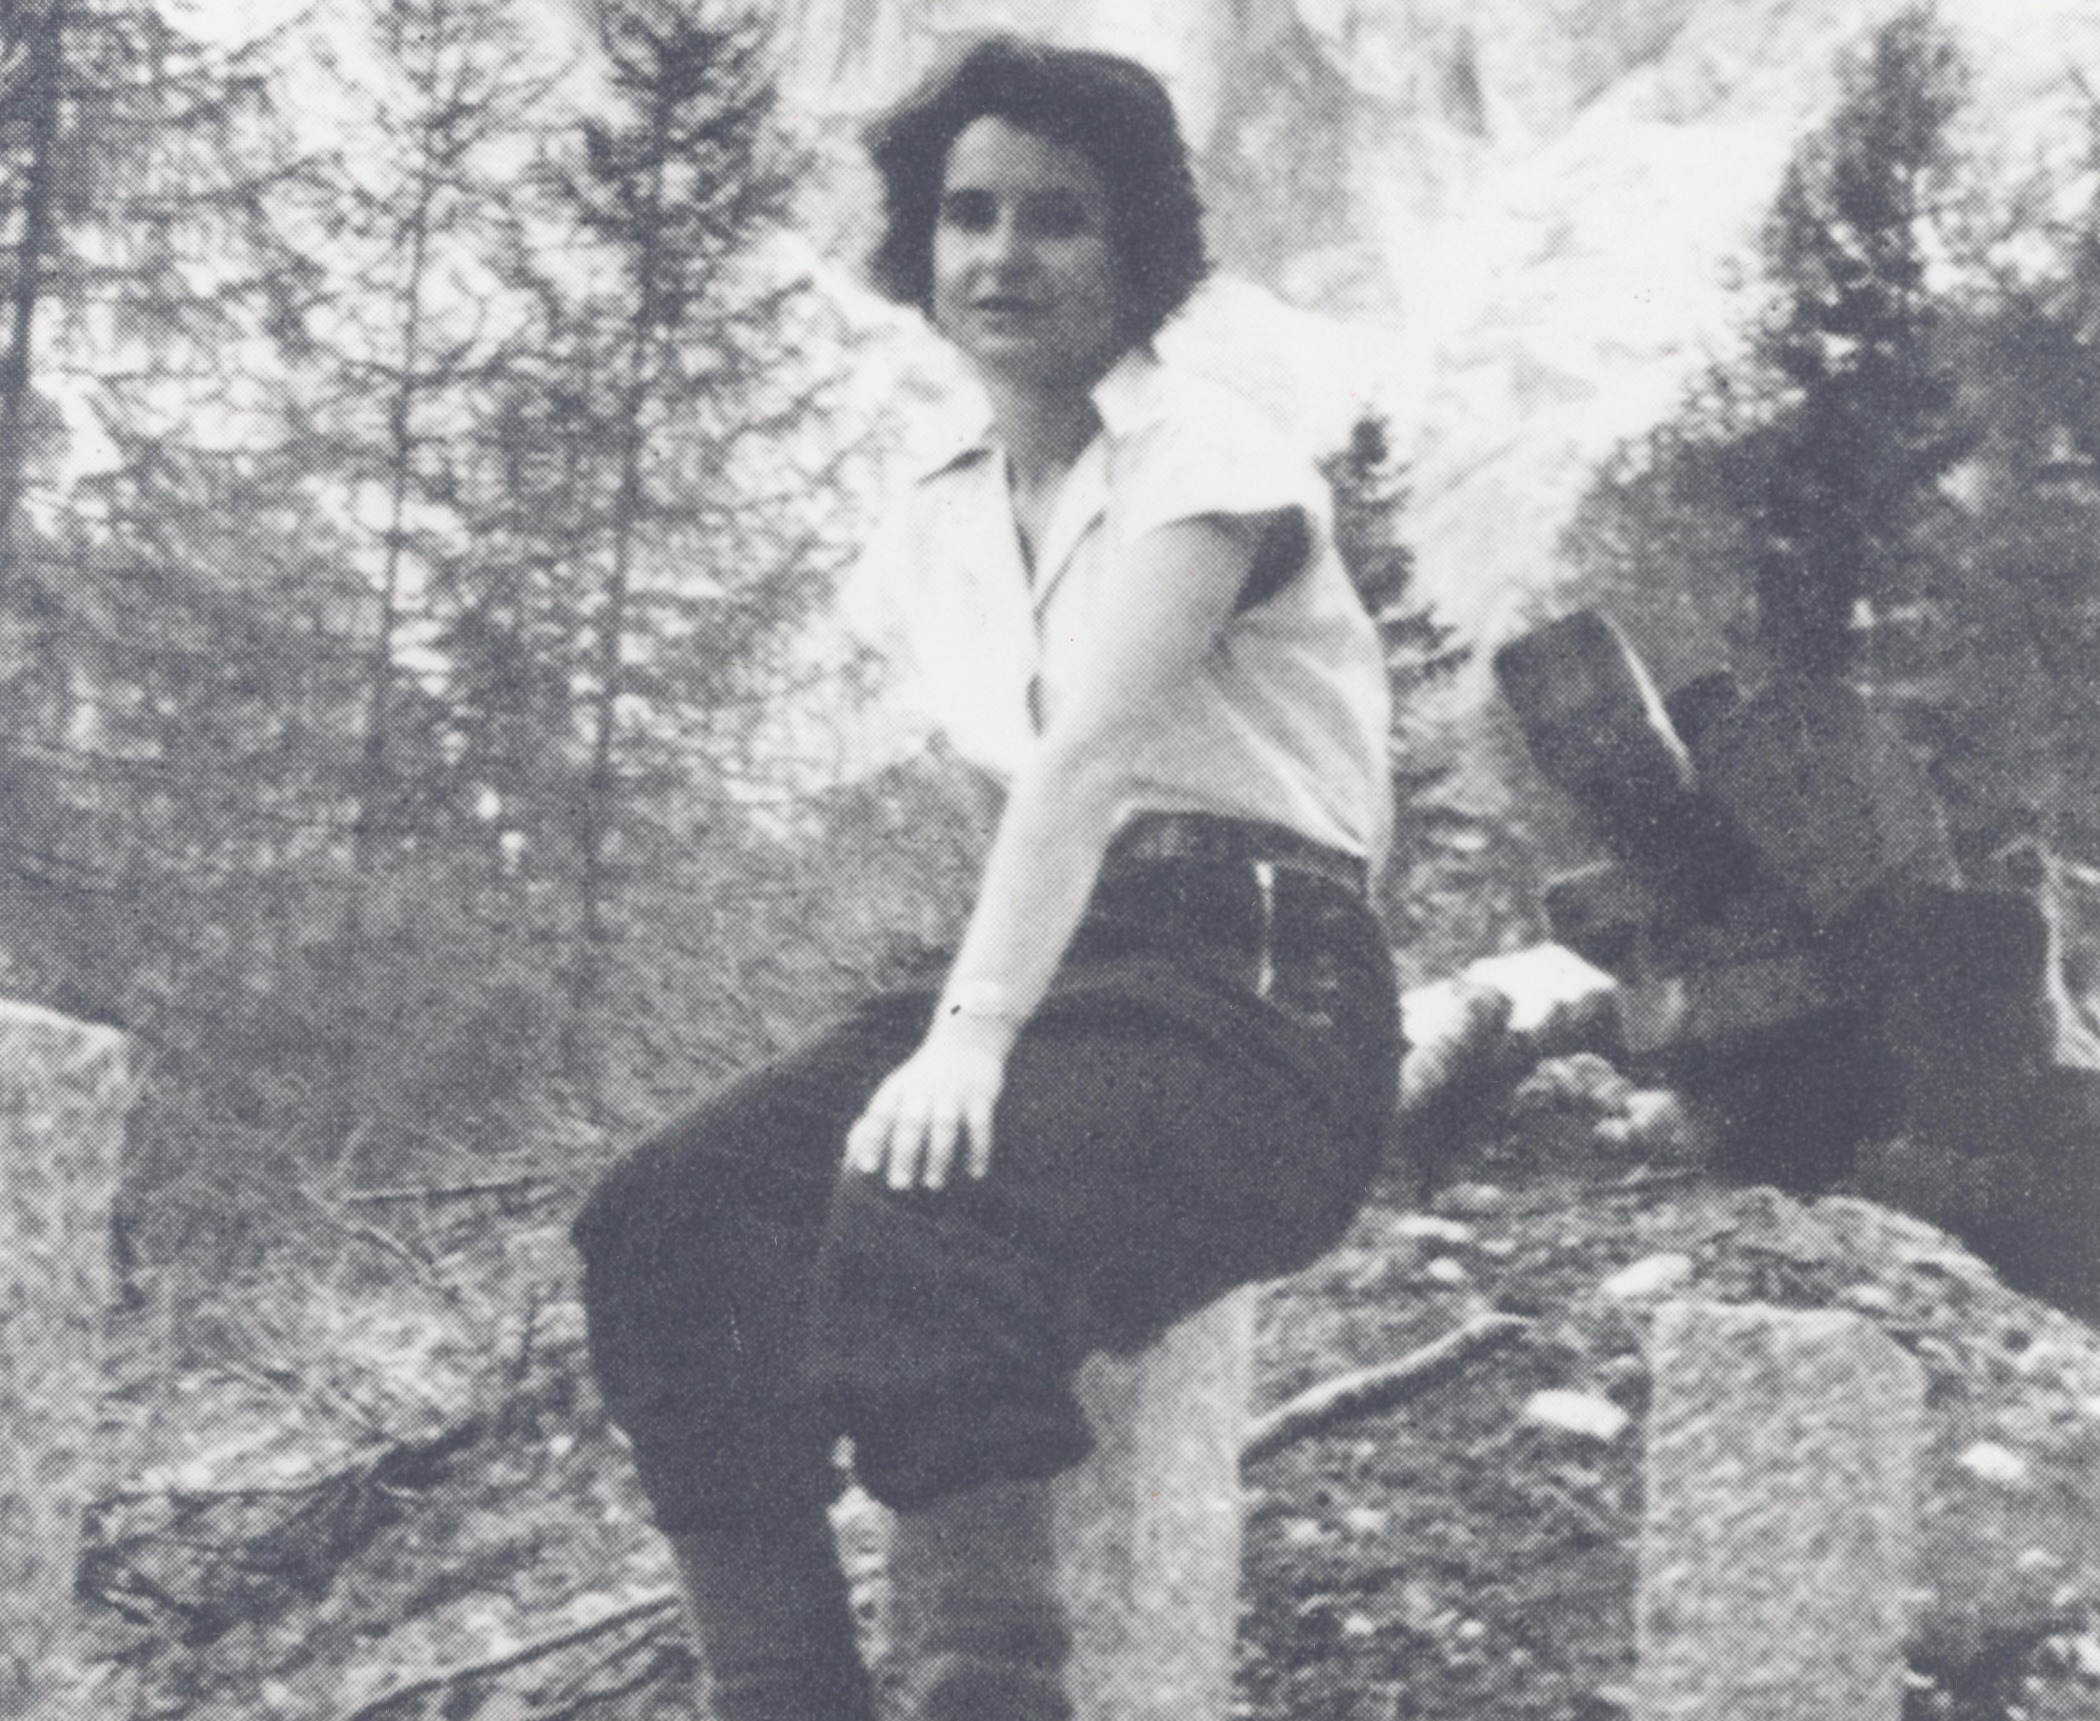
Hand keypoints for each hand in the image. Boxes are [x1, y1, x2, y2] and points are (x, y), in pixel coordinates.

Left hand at [846, 1012, 1017, 1191]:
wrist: (967, 1040)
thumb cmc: (923, 1078)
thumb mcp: (897, 1089)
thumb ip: (876, 1121)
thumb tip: (851, 1156)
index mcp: (899, 1088)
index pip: (881, 1113)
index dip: (873, 1139)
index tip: (867, 1168)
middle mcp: (924, 1089)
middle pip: (912, 1122)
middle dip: (905, 1154)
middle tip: (898, 1185)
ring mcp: (954, 1092)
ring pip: (944, 1125)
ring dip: (938, 1156)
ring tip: (932, 1184)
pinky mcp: (980, 1095)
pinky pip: (980, 1125)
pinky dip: (978, 1150)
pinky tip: (975, 1173)